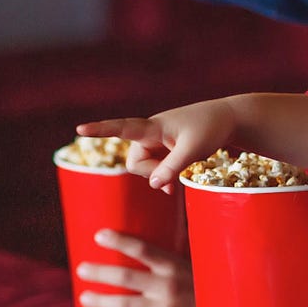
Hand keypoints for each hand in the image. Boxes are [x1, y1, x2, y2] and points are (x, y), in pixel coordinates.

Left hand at [76, 230, 196, 306]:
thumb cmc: (205, 281)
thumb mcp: (192, 262)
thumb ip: (169, 254)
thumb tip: (142, 235)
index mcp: (174, 265)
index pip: (142, 249)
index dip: (119, 241)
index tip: (98, 235)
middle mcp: (168, 286)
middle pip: (125, 277)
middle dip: (99, 272)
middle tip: (80, 269)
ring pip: (124, 305)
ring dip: (100, 300)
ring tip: (84, 297)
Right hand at [79, 98, 240, 192]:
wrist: (227, 120)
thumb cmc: (211, 129)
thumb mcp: (194, 150)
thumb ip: (172, 167)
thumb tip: (153, 185)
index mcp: (154, 126)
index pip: (122, 127)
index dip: (101, 130)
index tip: (80, 129)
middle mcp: (150, 133)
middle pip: (136, 163)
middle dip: (151, 174)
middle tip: (174, 179)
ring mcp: (156, 142)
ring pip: (144, 168)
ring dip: (158, 176)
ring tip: (179, 177)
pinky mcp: (164, 149)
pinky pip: (154, 169)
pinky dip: (162, 178)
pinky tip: (172, 187)